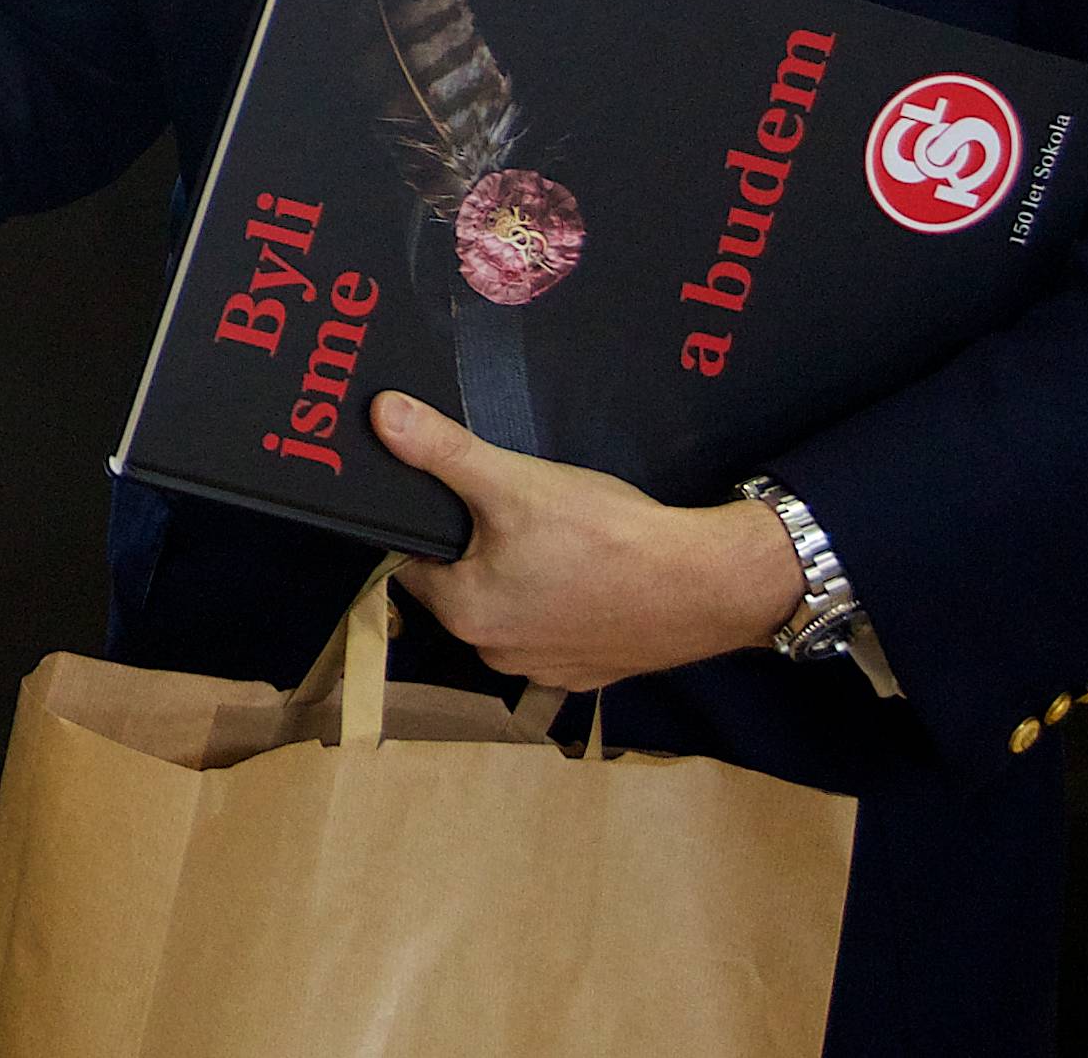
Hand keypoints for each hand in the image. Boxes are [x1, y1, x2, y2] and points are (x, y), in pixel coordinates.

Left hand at [369, 392, 805, 690]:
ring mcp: (544, 670)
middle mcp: (494, 655)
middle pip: (462, 586)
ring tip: (556, 535)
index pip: (414, 561)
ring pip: (511, 607)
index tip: (456, 495)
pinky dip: (564, 602)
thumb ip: (443, 450)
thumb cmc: (606, 536)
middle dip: (478, 548)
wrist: (705, 586)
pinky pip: (555, 629)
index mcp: (463, 613)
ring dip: (521, 576)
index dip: (431, 523)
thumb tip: (381, 416)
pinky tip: (589, 571)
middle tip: (514, 505)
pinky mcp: (589, 672)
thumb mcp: (515, 481)